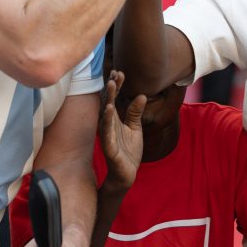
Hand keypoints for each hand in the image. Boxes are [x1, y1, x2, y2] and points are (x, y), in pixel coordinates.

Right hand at [99, 70, 146, 191]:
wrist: (126, 174)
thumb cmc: (128, 150)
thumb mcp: (135, 128)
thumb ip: (135, 112)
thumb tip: (141, 95)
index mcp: (114, 119)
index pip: (114, 98)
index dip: (116, 86)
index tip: (120, 72)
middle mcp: (108, 124)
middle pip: (108, 102)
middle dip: (111, 87)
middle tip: (115, 73)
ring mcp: (107, 135)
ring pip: (105, 114)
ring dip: (107, 98)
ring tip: (110, 84)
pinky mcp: (109, 146)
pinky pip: (106, 132)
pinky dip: (107, 120)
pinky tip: (108, 109)